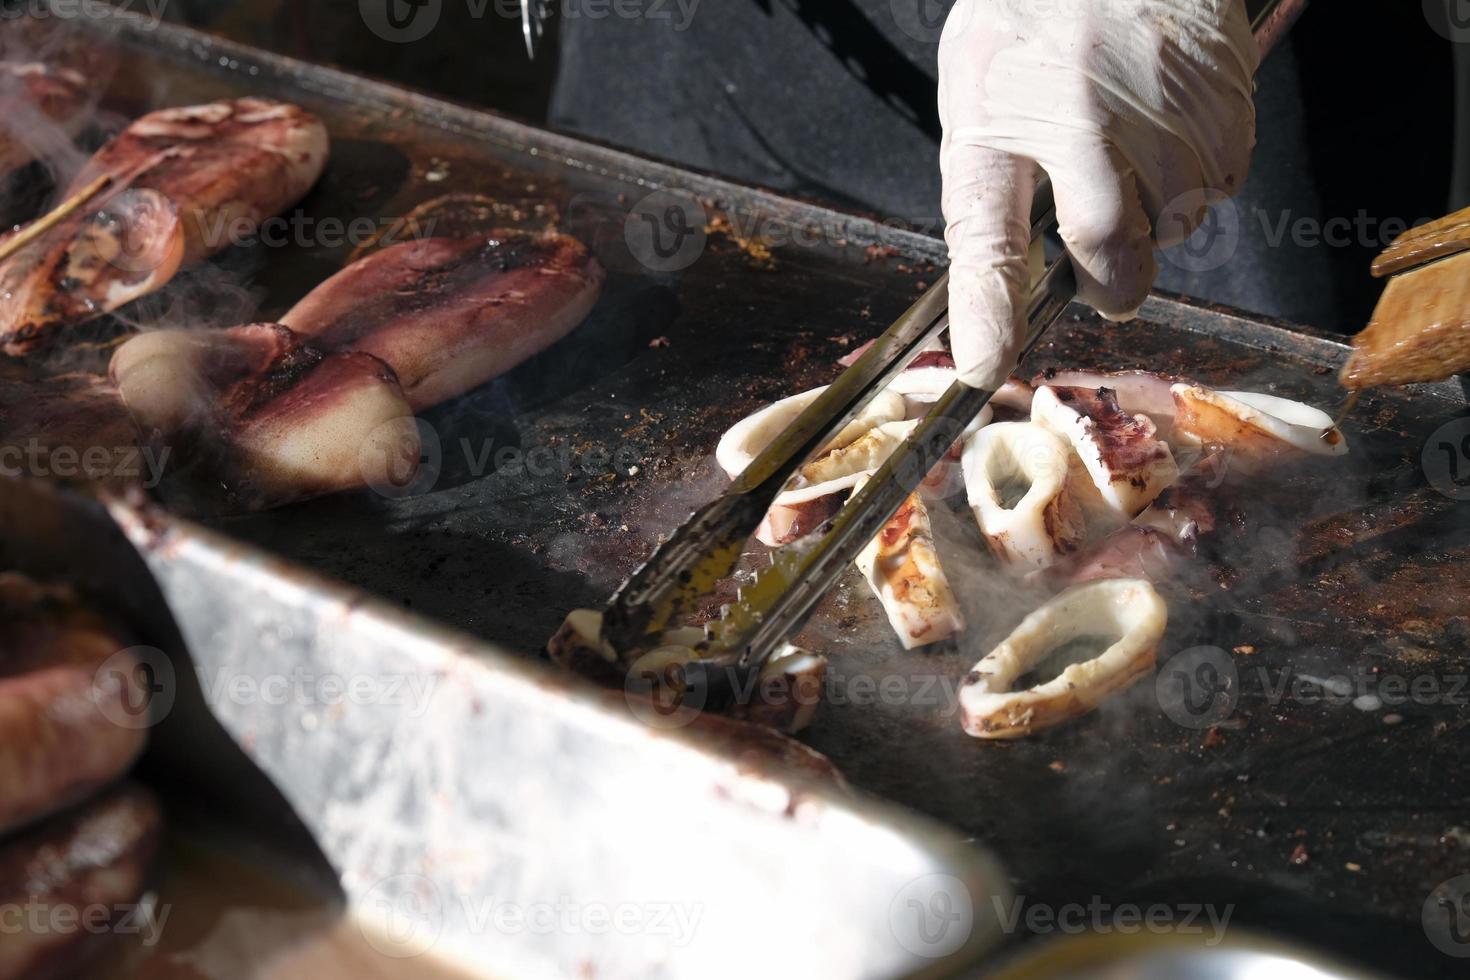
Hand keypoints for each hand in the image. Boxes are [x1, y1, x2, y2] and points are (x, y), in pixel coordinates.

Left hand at [937, 0, 1259, 387]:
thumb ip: (992, 184)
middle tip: (1100, 256)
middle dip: (1110, 279)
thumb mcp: (980, 89)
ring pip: (1175, 223)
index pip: (987, 236)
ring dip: (1155, 211)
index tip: (983, 368)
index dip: (987, 313)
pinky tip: (1167, 122)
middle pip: (1112, 252)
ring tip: (1128, 140)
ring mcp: (1159, 108)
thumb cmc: (1034, 10)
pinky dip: (1197, 173)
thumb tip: (1004, 288)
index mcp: (1000, 116)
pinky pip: (1220, 180)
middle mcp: (1081, 116)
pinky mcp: (1224, 98)